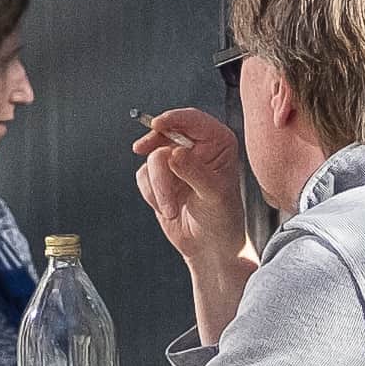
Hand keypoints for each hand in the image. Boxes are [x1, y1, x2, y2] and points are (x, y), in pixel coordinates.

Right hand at [130, 106, 250, 264]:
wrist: (208, 246)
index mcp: (218, 142)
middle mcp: (196, 146)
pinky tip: (167, 208)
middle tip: (143, 156)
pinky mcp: (159, 176)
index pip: (192, 119)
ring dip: (158, 187)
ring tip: (171, 210)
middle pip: (165, 135)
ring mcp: (175, 160)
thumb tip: (173, 152)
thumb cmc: (221, 219)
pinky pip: (143, 175)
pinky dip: (151, 194)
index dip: (173, 119)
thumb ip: (195, 171)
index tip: (157, 125)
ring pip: (152, 158)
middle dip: (159, 160)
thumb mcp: (214, 195)